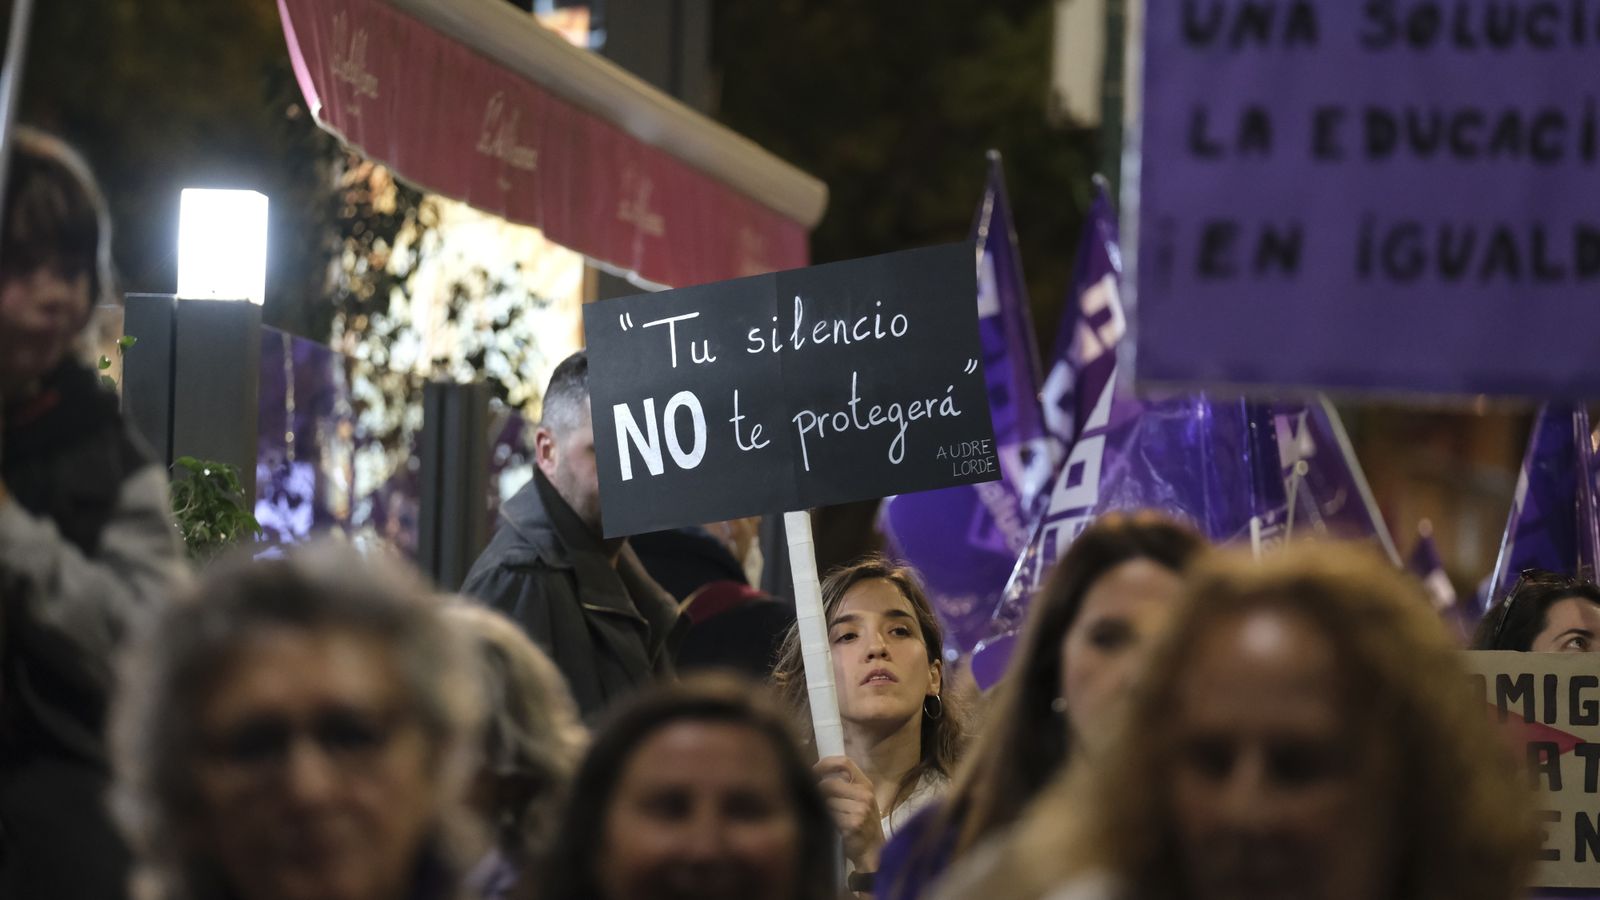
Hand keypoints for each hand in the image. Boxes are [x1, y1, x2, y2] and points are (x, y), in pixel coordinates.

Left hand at [815, 756, 885, 873]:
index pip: (845, 762)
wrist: (873, 850)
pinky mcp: (853, 824)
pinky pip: (829, 816)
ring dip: (821, 808)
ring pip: (827, 801)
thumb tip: (815, 773)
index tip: (813, 771)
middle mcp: (865, 794)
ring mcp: (860, 809)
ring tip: (823, 815)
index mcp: (866, 784)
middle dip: (817, 792)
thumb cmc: (862, 823)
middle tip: (812, 799)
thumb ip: (844, 785)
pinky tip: (828, 825)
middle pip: (830, 784)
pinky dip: (824, 820)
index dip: (825, 764)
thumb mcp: (859, 800)